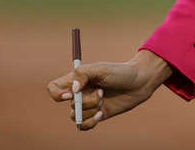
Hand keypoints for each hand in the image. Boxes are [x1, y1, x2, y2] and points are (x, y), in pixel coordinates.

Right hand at [46, 50, 173, 129]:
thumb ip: (83, 74)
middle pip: (68, 104)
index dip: (57, 93)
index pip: (54, 88)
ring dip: (90, 109)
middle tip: (101, 92)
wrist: (140, 83)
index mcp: (77, 80)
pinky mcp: (96, 115)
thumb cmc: (121, 72)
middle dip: (85, 100)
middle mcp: (80, 93)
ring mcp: (88, 105)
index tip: (71, 94)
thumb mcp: (102, 68)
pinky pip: (83, 126)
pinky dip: (90, 122)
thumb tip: (72, 90)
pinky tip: (101, 114)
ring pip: (75, 116)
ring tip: (104, 99)